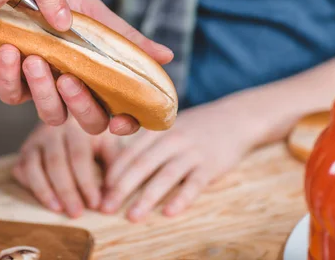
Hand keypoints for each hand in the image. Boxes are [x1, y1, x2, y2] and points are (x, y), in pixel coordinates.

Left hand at [0, 0, 173, 134]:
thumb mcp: (92, 13)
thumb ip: (124, 38)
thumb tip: (166, 56)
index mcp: (97, 75)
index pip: (119, 113)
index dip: (126, 124)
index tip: (122, 119)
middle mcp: (73, 88)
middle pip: (89, 122)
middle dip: (81, 105)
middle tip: (69, 79)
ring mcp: (41, 89)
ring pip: (50, 114)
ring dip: (43, 91)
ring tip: (34, 59)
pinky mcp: (8, 83)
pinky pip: (11, 95)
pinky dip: (9, 75)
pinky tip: (9, 50)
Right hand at [12, 116, 120, 217]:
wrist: (71, 115)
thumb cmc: (94, 136)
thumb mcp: (108, 144)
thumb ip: (113, 168)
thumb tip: (111, 200)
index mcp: (76, 127)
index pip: (79, 157)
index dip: (86, 182)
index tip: (95, 204)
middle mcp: (53, 130)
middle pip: (56, 163)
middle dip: (66, 191)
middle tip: (76, 213)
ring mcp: (35, 140)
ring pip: (34, 167)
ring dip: (44, 191)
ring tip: (58, 209)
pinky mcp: (25, 150)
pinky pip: (21, 170)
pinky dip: (30, 186)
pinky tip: (44, 200)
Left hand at [100, 94, 258, 221]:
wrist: (235, 118)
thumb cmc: (195, 127)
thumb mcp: (168, 127)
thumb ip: (146, 144)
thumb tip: (117, 167)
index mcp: (158, 131)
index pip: (129, 153)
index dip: (113, 173)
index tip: (99, 191)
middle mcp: (173, 139)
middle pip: (142, 165)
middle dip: (121, 188)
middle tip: (105, 208)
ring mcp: (192, 152)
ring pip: (165, 176)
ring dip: (147, 198)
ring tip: (132, 216)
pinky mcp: (211, 165)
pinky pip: (194, 184)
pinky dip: (181, 198)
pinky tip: (169, 212)